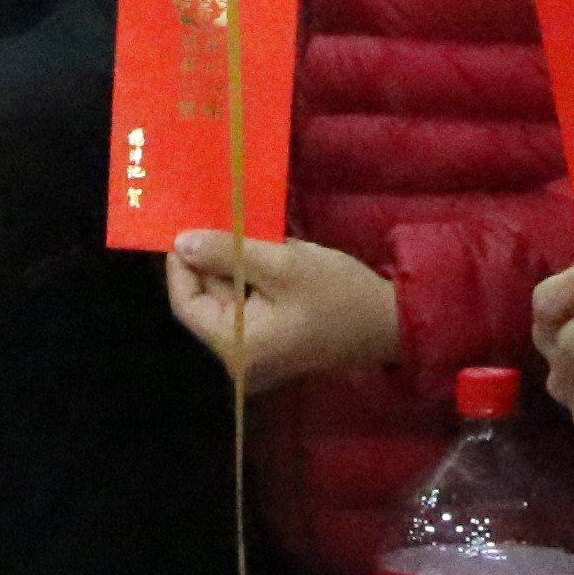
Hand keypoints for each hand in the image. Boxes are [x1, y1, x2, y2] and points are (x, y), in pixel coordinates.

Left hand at [165, 230, 403, 390]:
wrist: (392, 322)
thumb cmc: (338, 296)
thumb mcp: (282, 265)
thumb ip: (228, 253)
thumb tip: (181, 242)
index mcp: (235, 346)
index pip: (186, 302)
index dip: (182, 263)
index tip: (188, 225)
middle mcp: (237, 356)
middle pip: (205, 300)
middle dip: (212, 259)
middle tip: (218, 218)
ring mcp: (254, 350)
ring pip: (226, 298)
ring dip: (233, 264)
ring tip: (246, 232)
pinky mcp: (270, 340)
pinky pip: (247, 303)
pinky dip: (251, 277)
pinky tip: (265, 252)